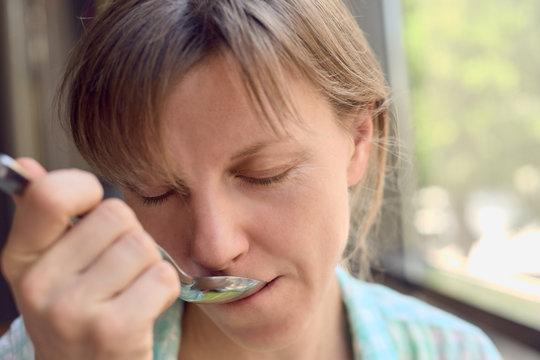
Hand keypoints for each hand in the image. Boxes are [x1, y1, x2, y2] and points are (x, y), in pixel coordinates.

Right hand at [1, 158, 179, 359]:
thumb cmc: (77, 313)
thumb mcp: (50, 268)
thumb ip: (43, 216)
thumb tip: (26, 166)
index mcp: (20, 260)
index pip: (51, 194)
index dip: (87, 191)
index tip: (93, 212)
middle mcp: (39, 285)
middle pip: (116, 215)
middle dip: (128, 237)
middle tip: (115, 271)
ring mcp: (74, 311)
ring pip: (143, 245)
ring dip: (147, 266)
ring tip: (128, 291)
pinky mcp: (115, 331)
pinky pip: (162, 277)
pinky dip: (163, 290)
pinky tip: (143, 309)